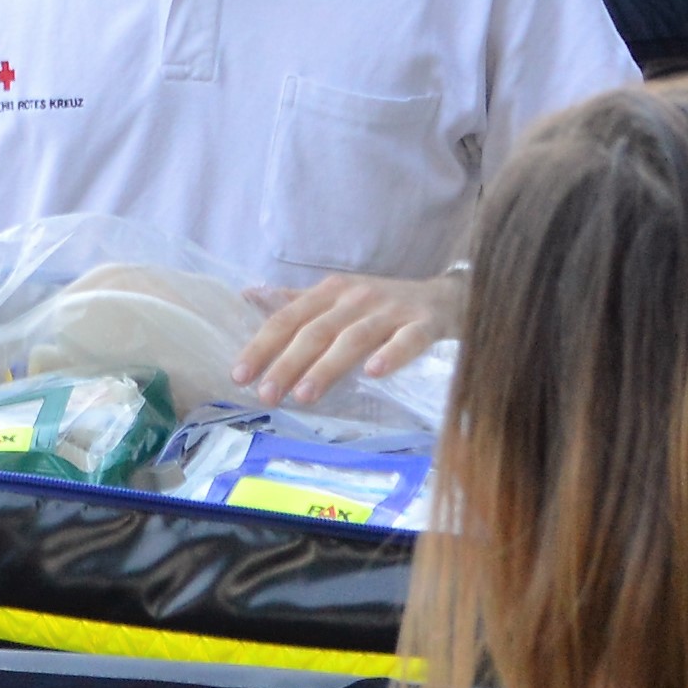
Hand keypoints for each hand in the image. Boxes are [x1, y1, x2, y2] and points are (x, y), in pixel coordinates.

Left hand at [237, 269, 455, 407]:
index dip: (262, 345)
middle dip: (287, 363)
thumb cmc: (384, 304)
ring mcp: (392, 310)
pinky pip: (408, 340)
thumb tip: (248, 296)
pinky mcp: (425, 324)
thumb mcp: (338, 298)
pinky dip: (392, 354)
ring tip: (304, 395)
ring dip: (327, 366)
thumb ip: (296, 302)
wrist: (447, 297)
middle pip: (316, 331)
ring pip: (354, 338)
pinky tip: (375, 373)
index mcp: (331, 291)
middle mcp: (357, 297)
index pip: (288, 317)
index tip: (239, 375)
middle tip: (266, 395)